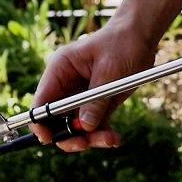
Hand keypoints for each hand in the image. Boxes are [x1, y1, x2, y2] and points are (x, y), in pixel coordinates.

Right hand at [31, 20, 158, 152]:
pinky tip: (114, 138)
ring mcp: (81, 98)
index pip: (41, 102)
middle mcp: (66, 86)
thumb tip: (84, 127)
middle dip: (68, 135)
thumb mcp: (109, 70)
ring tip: (109, 139)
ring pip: (75, 128)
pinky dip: (102, 135)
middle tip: (84, 144)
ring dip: (89, 138)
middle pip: (56, 121)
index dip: (40, 123)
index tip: (48, 138)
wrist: (141, 38)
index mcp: (59, 70)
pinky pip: (93, 127)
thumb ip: (96, 100)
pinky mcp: (97, 105)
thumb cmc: (122, 44)